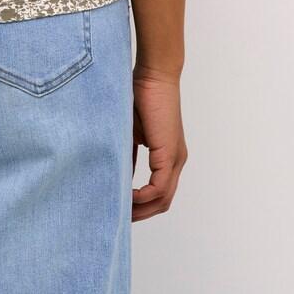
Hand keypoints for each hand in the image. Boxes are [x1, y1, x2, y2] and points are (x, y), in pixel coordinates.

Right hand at [131, 66, 187, 220]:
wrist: (154, 75)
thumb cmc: (140, 95)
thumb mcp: (130, 132)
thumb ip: (127, 154)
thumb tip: (117, 177)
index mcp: (168, 156)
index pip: (159, 192)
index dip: (141, 205)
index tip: (120, 208)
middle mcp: (176, 161)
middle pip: (163, 202)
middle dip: (141, 214)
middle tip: (119, 219)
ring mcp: (175, 159)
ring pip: (163, 199)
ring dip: (142, 210)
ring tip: (120, 212)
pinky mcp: (169, 154)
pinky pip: (159, 188)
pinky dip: (143, 197)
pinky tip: (127, 196)